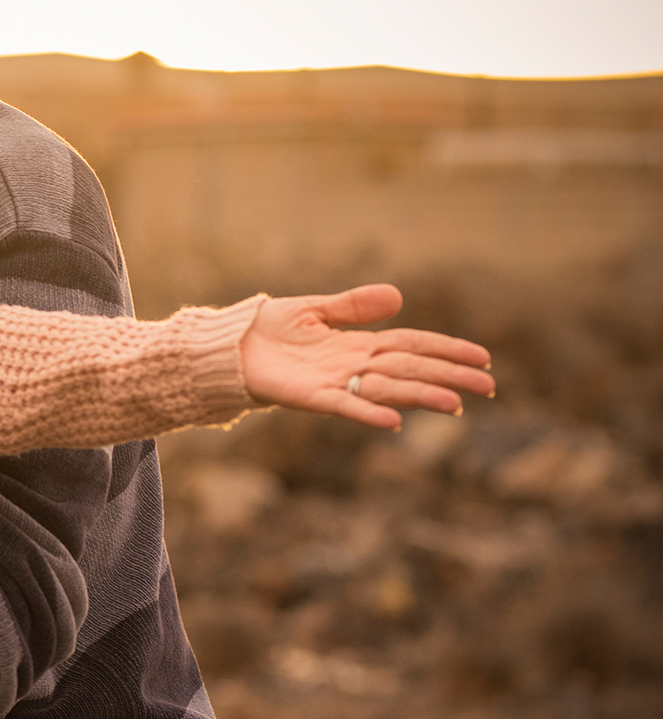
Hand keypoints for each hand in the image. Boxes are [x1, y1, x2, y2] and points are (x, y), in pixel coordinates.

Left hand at [240, 284, 494, 428]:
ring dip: (420, 396)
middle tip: (488, 387)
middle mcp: (354, 366)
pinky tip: (393, 422)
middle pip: (410, 369)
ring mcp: (335, 383)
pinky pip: (344, 406)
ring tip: (454, 404)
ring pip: (387, 389)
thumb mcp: (315, 309)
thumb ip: (353, 306)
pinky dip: (368, 412)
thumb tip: (397, 296)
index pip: (413, 345)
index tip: (482, 358)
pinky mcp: (310, 396)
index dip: (447, 350)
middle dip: (449, 377)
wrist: (229, 346)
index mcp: (359, 344)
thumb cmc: (270, 330)